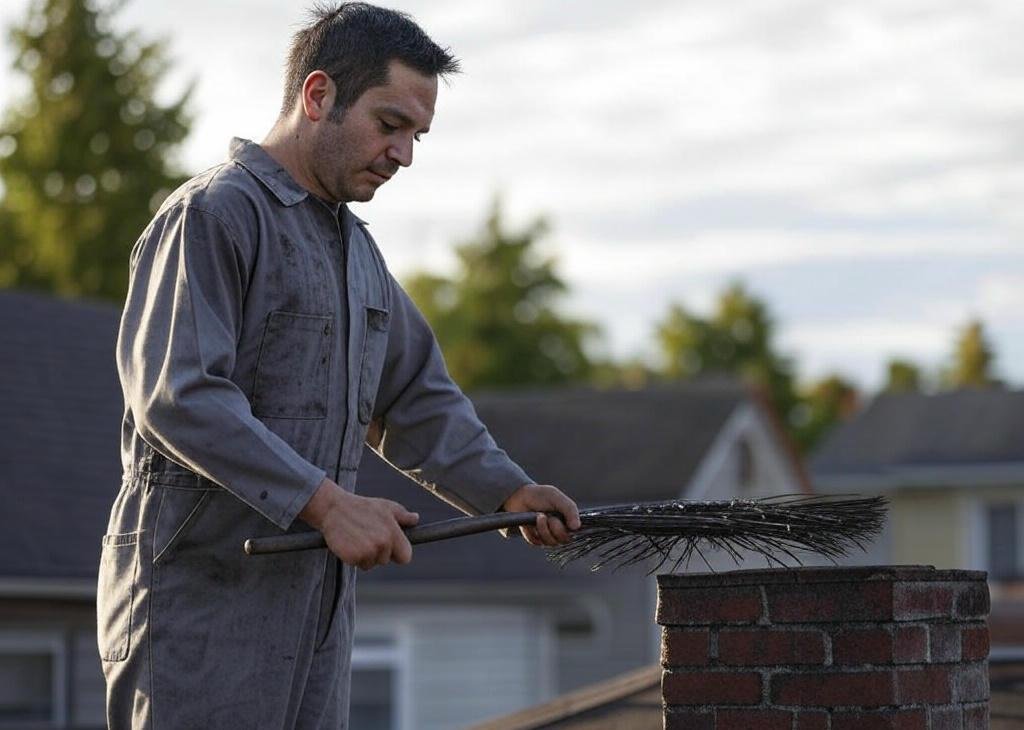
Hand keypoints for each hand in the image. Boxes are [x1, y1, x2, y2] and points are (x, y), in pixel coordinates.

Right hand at [298, 477, 418, 569]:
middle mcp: (382, 544)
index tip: (391, 548)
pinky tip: (350, 542)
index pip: (406, 557)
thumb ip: (403, 516)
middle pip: (386, 560)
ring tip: (358, 537)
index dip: (398, 553)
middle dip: (379, 552)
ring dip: (365, 555)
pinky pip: (358, 565)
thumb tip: (415, 519)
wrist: (334, 508)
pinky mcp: (353, 557)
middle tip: (368, 535)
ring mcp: (367, 552)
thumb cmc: (362, 507)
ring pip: (371, 564)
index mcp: (393, 533)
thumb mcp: (386, 507)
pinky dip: (354, 557)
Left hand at [501, 484, 580, 546]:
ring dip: (543, 529)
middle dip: (555, 528)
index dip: (569, 529)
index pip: (574, 533)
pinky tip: (530, 522)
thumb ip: (570, 509)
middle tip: (549, 516)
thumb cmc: (540, 495)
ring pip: (550, 542)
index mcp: (567, 520)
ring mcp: (547, 535)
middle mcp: (559, 529)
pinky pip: (536, 542)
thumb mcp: (557, 497)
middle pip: (563, 540)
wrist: (520, 496)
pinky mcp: (534, 538)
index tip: (561, 520)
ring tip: (539, 516)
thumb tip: (577, 527)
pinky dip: (532, 532)